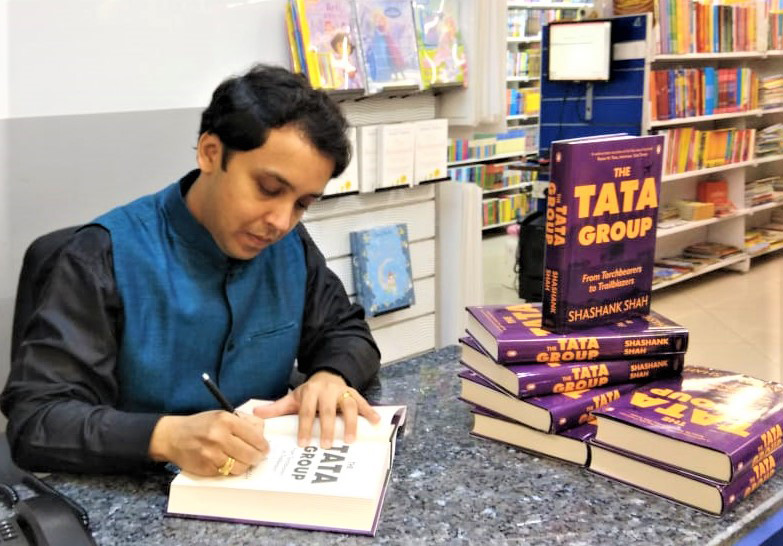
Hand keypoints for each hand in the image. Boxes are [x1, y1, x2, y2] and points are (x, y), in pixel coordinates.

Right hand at [148, 410, 267, 476]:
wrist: (173, 436)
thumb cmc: (201, 425)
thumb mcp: (222, 415)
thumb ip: (245, 421)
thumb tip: (263, 432)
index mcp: (226, 420)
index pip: (255, 436)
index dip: (263, 445)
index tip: (265, 448)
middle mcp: (219, 436)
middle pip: (250, 454)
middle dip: (258, 457)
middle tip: (258, 457)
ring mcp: (212, 454)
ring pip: (240, 467)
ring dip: (245, 465)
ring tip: (244, 460)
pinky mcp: (206, 468)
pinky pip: (227, 473)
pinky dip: (231, 470)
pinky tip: (230, 463)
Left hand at [253, 371, 379, 448]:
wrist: (328, 375)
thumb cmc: (310, 393)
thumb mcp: (293, 398)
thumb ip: (276, 408)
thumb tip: (254, 414)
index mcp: (310, 391)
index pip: (306, 411)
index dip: (304, 427)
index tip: (303, 444)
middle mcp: (327, 390)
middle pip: (328, 410)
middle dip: (327, 428)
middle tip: (325, 446)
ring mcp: (343, 392)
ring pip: (348, 406)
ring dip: (351, 423)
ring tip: (350, 440)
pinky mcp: (355, 394)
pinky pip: (364, 402)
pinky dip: (371, 412)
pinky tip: (376, 422)